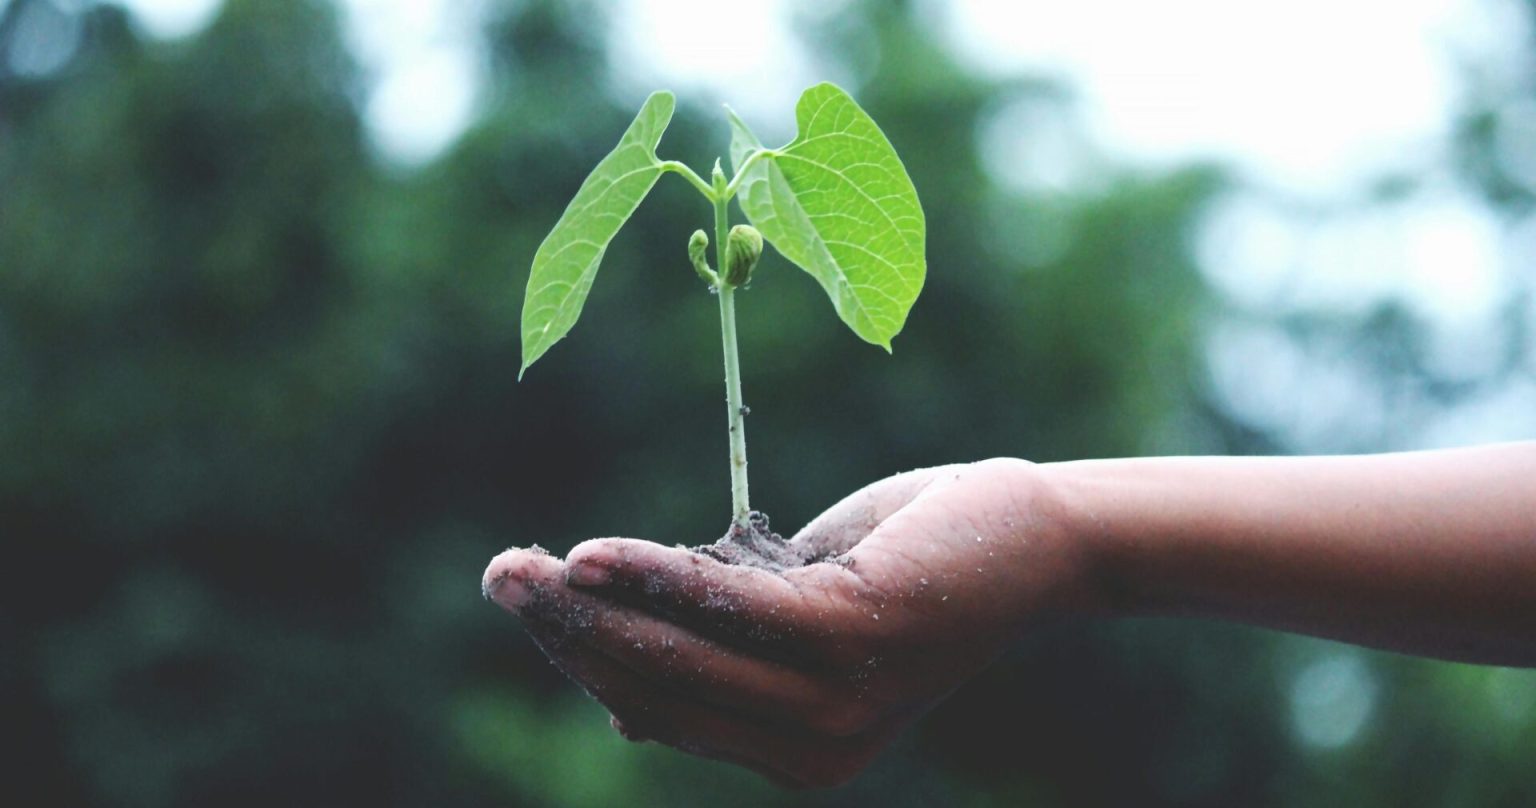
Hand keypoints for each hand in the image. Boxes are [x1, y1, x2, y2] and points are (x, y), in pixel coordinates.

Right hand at [481, 458, 1100, 787]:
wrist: (1032, 538)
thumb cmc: (910, 565)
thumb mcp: (800, 616)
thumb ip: (723, 654)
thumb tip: (619, 705)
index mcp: (796, 752)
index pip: (663, 709)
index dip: (586, 659)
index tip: (529, 602)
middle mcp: (813, 749)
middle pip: (658, 688)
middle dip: (568, 634)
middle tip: (499, 577)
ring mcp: (836, 702)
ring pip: (680, 655)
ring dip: (591, 608)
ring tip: (522, 568)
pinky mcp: (853, 639)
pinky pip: (728, 608)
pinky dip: (655, 578)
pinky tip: (593, 555)